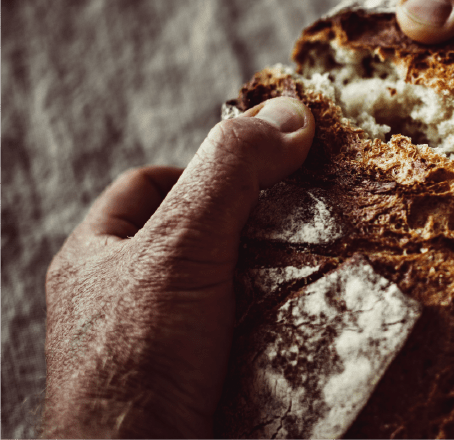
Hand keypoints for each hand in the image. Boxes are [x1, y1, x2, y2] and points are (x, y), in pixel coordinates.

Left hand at [43, 97, 314, 438]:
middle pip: (196, 237)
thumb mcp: (181, 246)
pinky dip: (275, 329)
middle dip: (249, 228)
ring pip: (227, 292)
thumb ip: (229, 172)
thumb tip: (288, 113)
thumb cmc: (137, 362)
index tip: (256, 175)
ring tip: (312, 275)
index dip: (201, 169)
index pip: (148, 186)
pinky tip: (303, 328)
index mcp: (96, 257)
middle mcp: (123, 301)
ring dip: (271, 283)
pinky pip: (243, 339)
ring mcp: (158, 348)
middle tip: (297, 225)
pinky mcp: (193, 386)